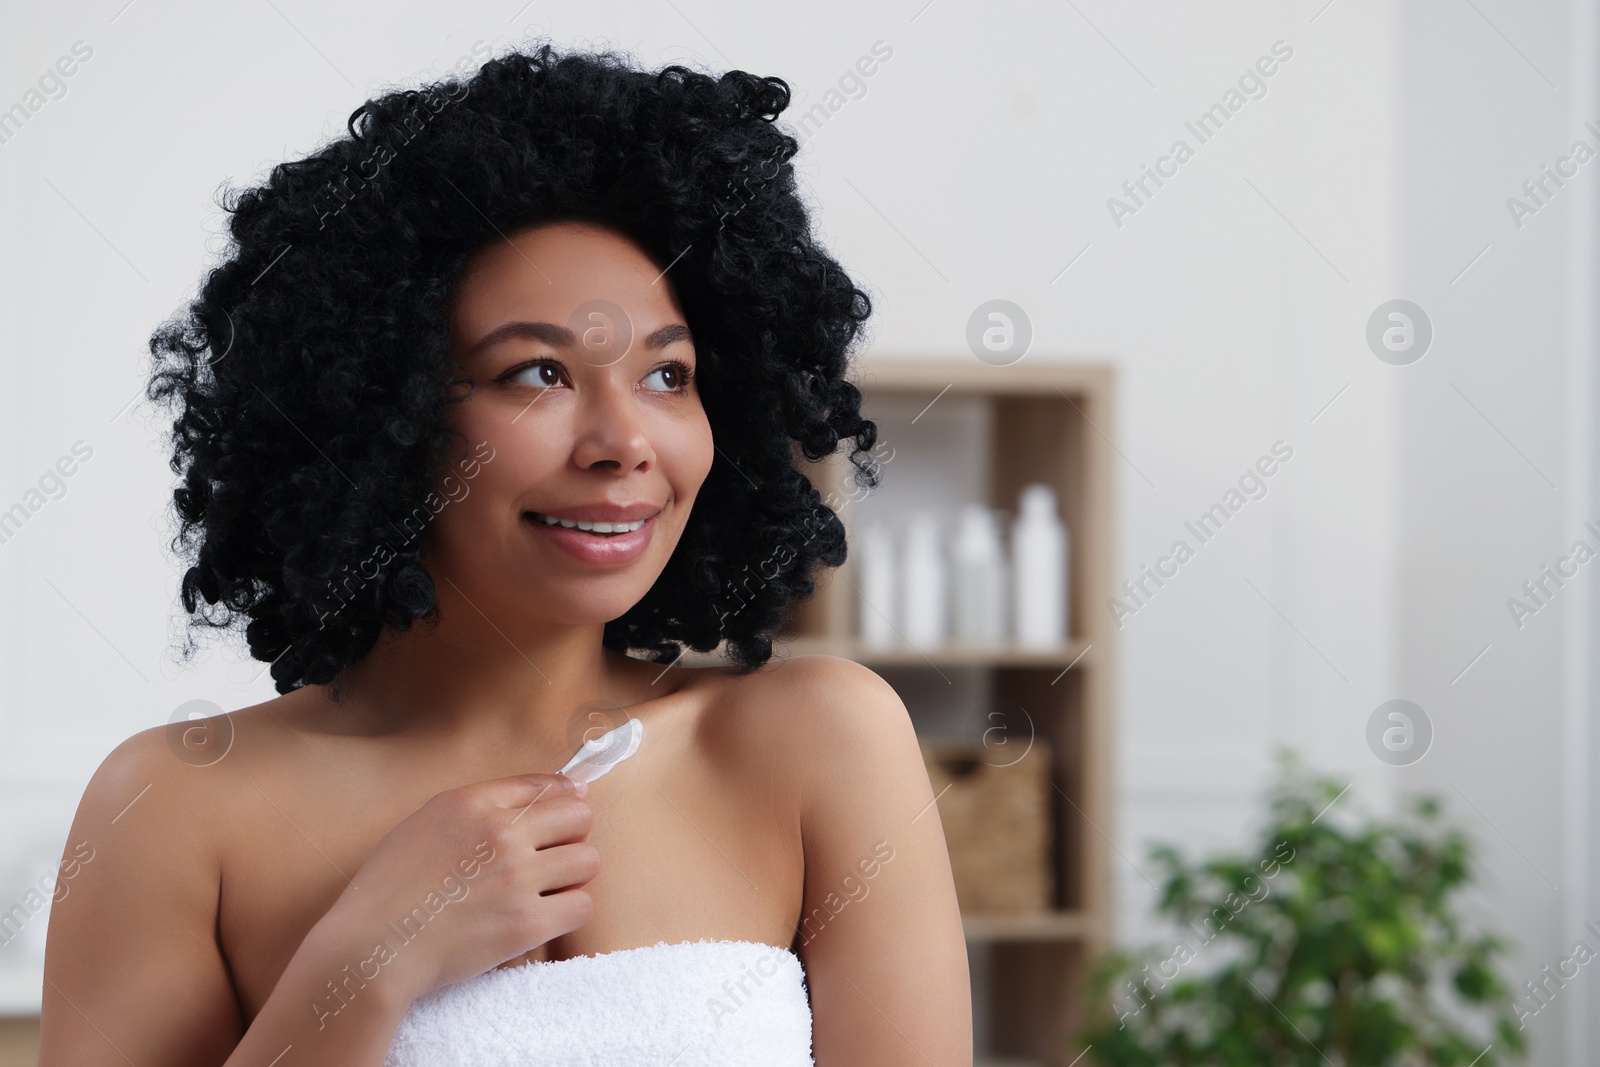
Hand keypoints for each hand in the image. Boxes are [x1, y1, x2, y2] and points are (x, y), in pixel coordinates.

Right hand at [318, 771, 597, 1001]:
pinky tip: (544, 917)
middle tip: (549, 858)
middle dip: (570, 836)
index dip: (564, 798)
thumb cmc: (390, 889)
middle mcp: (501, 833)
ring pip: (588, 861)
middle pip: (579, 818)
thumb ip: (478, 805)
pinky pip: (581, 906)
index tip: (569, 809)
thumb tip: (547, 792)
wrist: (370, 949)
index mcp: (473, 803)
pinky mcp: (526, 924)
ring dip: (571, 876)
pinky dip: (568, 912)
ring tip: (545, 890)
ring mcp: (517, 879)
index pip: (546, 786)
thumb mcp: (424, 823)